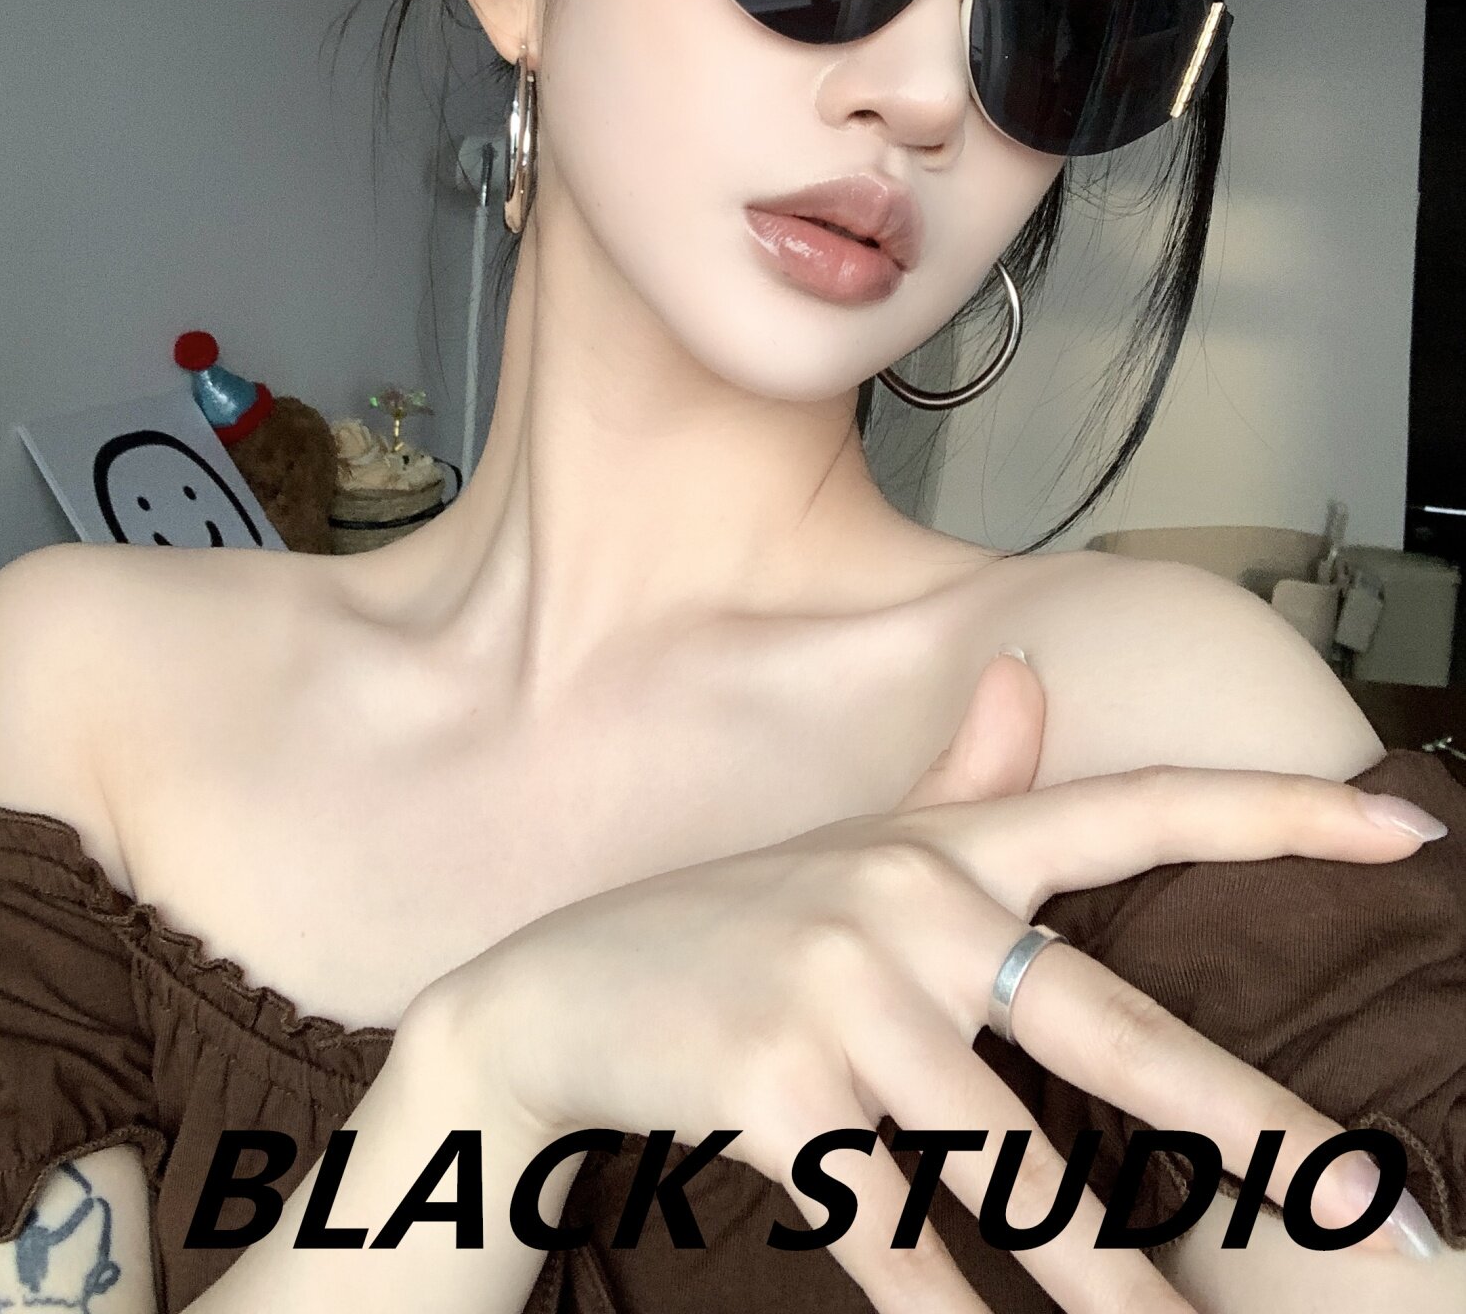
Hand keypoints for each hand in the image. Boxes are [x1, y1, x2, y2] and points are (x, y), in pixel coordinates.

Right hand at [416, 653, 1435, 1313]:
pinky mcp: (774, 1086)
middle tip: (1372, 1218)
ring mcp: (837, 992)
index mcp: (944, 846)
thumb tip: (1031, 682)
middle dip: (1250, 1134)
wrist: (555, 995)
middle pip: (1112, 1030)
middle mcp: (905, 902)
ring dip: (1112, 1286)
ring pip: (1011, 1164)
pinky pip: (896, 1230)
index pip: (1133, 808)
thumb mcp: (853, 846)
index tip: (1404, 831)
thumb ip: (962, 776)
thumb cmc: (730, 925)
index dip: (1272, 813)